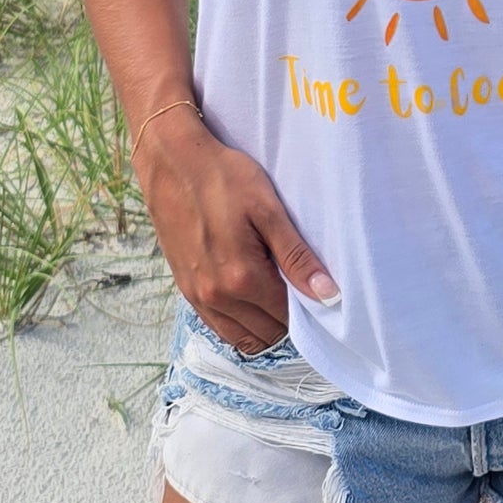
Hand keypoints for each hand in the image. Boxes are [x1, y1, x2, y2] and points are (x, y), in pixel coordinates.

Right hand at [137, 113, 339, 353]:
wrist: (173, 165)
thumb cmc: (224, 179)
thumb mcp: (268, 210)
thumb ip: (297, 257)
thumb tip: (329, 295)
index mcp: (242, 278)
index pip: (287, 317)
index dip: (307, 306)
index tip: (316, 288)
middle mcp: (217, 298)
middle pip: (266, 332)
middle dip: (287, 318)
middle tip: (297, 286)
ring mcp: (197, 297)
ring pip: (241, 336)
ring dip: (263, 324)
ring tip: (276, 291)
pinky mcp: (185, 290)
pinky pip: (218, 325)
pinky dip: (238, 322)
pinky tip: (250, 296)